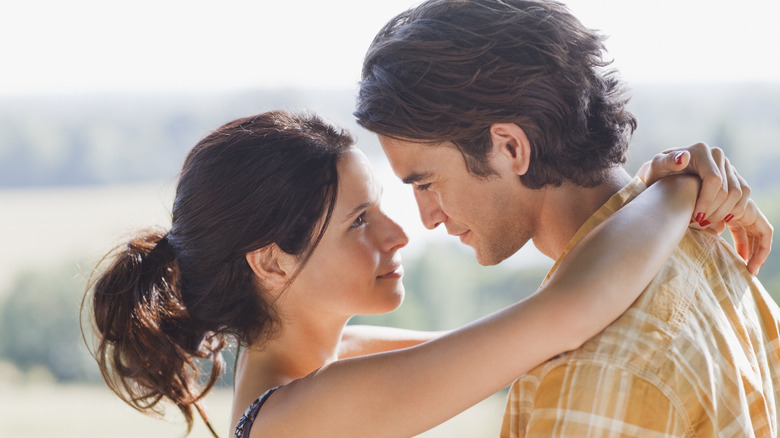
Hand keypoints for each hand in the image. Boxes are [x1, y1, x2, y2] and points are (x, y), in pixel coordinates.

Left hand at [636, 142, 772, 274]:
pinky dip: (752, 235)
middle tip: (698, 227)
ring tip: (709, 231)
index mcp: (703, 153)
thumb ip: (665, 162)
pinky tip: (745, 258)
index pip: (715, 180)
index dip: (707, 202)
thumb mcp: (654, 168)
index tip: (694, 219)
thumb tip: (683, 158)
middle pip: (731, 191)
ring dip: (729, 219)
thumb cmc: (654, 175)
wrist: (660, 179)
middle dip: (716, 214)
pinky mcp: (735, 190)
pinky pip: (751, 212)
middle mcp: (720, 160)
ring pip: (743, 201)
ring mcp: (730, 174)